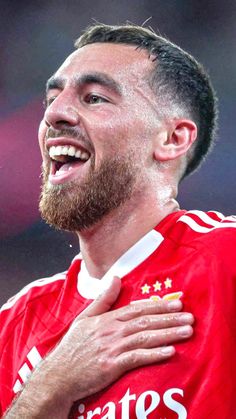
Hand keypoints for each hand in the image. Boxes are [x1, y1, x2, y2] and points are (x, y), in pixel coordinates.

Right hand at [5, 277, 192, 418]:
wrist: (58, 375)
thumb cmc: (72, 348)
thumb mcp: (84, 318)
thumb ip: (103, 299)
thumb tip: (116, 278)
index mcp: (107, 319)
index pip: (137, 308)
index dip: (158, 305)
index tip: (177, 302)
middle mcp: (112, 331)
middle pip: (145, 321)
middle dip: (169, 317)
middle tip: (189, 316)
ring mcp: (112, 348)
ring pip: (145, 337)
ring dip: (168, 333)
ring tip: (187, 331)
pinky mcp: (111, 366)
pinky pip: (137, 358)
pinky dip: (154, 354)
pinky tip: (170, 352)